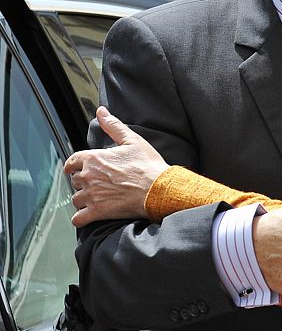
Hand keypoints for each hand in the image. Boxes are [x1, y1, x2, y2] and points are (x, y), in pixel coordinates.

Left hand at [64, 106, 167, 226]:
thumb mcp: (132, 140)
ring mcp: (92, 195)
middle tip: (94, 183)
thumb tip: (101, 111)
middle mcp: (89, 177)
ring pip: (76, 199)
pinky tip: (87, 215)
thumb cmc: (148, 165)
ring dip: (82, 199)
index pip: (73, 161)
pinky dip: (81, 218)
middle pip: (75, 180)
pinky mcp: (97, 212)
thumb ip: (113, 125)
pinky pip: (78, 218)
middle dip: (82, 181)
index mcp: (94, 158)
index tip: (74, 168)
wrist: (158, 189)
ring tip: (93, 198)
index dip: (73, 165)